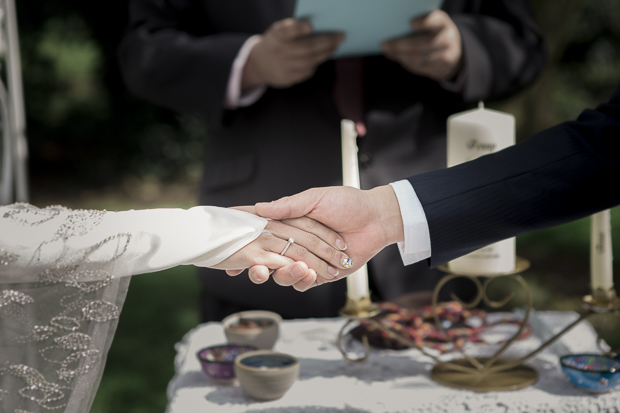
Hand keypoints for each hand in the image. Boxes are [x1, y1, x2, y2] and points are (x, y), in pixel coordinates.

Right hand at [218, 206, 351, 290]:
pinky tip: (311, 274)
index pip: (262, 236)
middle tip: (258, 269)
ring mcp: (308, 260)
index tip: (234, 251)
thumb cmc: (348, 203)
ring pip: (285, 274)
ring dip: (288, 274)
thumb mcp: (316, 198)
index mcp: (290, 224)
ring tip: (299, 268)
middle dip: (260, 268)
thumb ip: (289, 206)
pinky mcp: (321, 274)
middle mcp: (295, 243)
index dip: (247, 244)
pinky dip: (305, 281)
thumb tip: (260, 206)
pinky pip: (305, 283)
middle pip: (269, 260)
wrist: (377, 218)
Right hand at [242, 18, 343, 89]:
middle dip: (327, 42)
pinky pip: (307, 72)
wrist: (259, 65)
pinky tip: (320, 58)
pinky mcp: (287, 79)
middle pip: (307, 48)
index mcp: (276, 36)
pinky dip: (316, 64)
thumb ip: (292, 28)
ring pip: (310, 62)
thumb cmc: (275, 43)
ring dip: (325, 54)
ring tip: (334, 47)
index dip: (299, 28)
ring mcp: (282, 68)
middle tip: (341, 37)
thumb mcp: (278, 31)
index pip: (286, 31)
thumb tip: (316, 29)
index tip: (311, 26)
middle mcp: (278, 52)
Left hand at [381, 10, 462, 81]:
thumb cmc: (434, 33)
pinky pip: (420, 68)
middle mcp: (447, 38)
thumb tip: (392, 33)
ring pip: (419, 58)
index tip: (410, 24)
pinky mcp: (441, 68)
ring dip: (400, 56)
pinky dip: (407, 63)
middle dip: (400, 45)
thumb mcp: (431, 25)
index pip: (435, 20)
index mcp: (442, 23)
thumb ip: (418, 27)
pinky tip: (398, 58)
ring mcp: (446, 55)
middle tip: (384, 45)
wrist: (454, 51)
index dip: (424, 22)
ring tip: (388, 52)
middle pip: (422, 43)